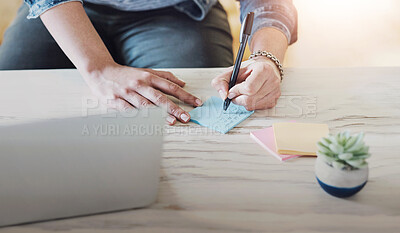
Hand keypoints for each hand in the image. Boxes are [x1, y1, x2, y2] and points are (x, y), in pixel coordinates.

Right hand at [84, 63, 202, 124]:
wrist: (100, 71)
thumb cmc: (126, 74)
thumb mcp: (146, 71)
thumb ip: (165, 76)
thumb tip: (183, 83)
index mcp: (148, 77)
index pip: (170, 87)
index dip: (185, 95)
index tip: (196, 103)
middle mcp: (140, 84)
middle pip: (160, 97)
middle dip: (175, 108)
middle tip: (186, 117)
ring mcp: (128, 93)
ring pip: (146, 105)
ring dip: (159, 115)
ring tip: (171, 122)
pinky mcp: (116, 102)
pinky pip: (129, 112)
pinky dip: (139, 118)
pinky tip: (148, 125)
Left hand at [211, 57, 280, 110]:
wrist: (265, 68)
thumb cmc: (249, 69)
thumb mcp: (233, 70)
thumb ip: (221, 81)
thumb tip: (223, 96)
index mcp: (263, 69)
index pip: (249, 88)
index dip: (237, 91)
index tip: (231, 90)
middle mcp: (272, 81)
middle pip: (250, 99)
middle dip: (238, 98)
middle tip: (234, 94)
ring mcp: (275, 92)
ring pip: (252, 105)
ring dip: (242, 102)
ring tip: (242, 94)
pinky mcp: (274, 101)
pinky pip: (257, 108)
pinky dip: (249, 104)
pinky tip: (250, 96)